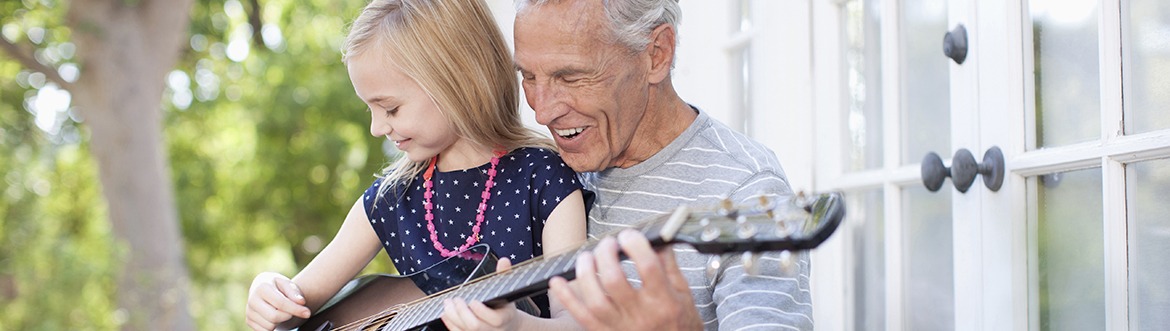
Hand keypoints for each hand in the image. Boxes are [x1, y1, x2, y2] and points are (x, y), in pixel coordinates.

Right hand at [245, 272, 310, 330]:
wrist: (262, 289)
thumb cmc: (278, 286)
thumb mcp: (287, 284)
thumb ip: (294, 292)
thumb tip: (301, 302)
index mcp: (262, 287)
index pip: (281, 303)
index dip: (296, 309)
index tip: (307, 313)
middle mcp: (252, 300)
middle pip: (275, 317)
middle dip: (287, 315)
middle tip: (292, 311)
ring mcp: (249, 311)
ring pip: (270, 326)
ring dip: (280, 321)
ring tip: (280, 310)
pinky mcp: (249, 321)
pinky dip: (273, 326)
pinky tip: (274, 316)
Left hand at [440, 258, 521, 330]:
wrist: (506, 325)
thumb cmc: (504, 305)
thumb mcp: (506, 290)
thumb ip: (504, 275)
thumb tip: (504, 260)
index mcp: (504, 319)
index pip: (494, 319)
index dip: (480, 309)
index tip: (473, 299)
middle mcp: (492, 330)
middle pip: (475, 326)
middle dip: (462, 312)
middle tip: (457, 299)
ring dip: (452, 316)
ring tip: (448, 303)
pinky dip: (449, 322)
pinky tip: (446, 312)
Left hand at [548, 230, 701, 330]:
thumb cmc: (681, 324)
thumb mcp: (683, 293)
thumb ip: (668, 264)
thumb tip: (656, 238)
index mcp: (664, 301)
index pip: (648, 267)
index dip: (635, 245)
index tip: (628, 236)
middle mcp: (641, 315)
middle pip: (614, 280)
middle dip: (606, 255)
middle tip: (607, 244)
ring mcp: (621, 327)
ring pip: (595, 300)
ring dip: (585, 274)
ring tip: (587, 257)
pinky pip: (581, 317)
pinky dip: (566, 298)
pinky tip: (557, 282)